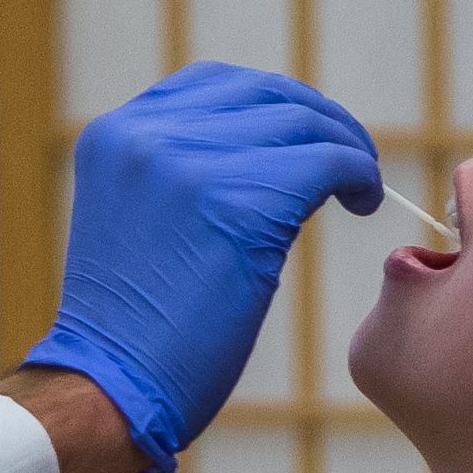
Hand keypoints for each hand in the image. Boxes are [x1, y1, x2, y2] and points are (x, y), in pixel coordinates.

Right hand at [22, 62, 383, 472]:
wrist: (110, 388)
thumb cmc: (131, 328)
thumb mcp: (134, 219)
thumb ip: (176, 172)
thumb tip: (262, 152)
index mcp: (115, 134)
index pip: (214, 84)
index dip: (272, 107)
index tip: (304, 140)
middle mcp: (147, 135)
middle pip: (264, 94)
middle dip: (317, 121)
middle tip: (349, 160)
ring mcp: (191, 164)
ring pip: (302, 124)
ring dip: (346, 148)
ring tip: (360, 187)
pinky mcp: (240, 204)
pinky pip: (326, 164)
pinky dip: (357, 175)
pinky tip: (363, 201)